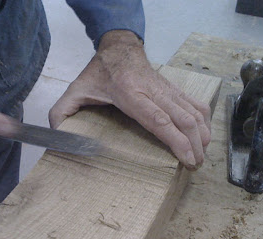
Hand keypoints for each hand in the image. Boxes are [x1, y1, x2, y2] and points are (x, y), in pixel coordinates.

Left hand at [49, 31, 210, 169]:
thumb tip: (57, 136)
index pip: (160, 120)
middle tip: (196, 166)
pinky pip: (195, 104)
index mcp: (131, 95)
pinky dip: (204, 121)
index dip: (177, 141)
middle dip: (194, 144)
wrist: (119, 47)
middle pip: (183, 119)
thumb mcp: (75, 91)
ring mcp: (167, 89)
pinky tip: (205, 135)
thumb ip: (62, 112)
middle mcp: (154, 92)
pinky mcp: (174, 89)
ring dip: (202, 135)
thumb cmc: (99, 73)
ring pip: (194, 112)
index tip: (187, 159)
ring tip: (202, 156)